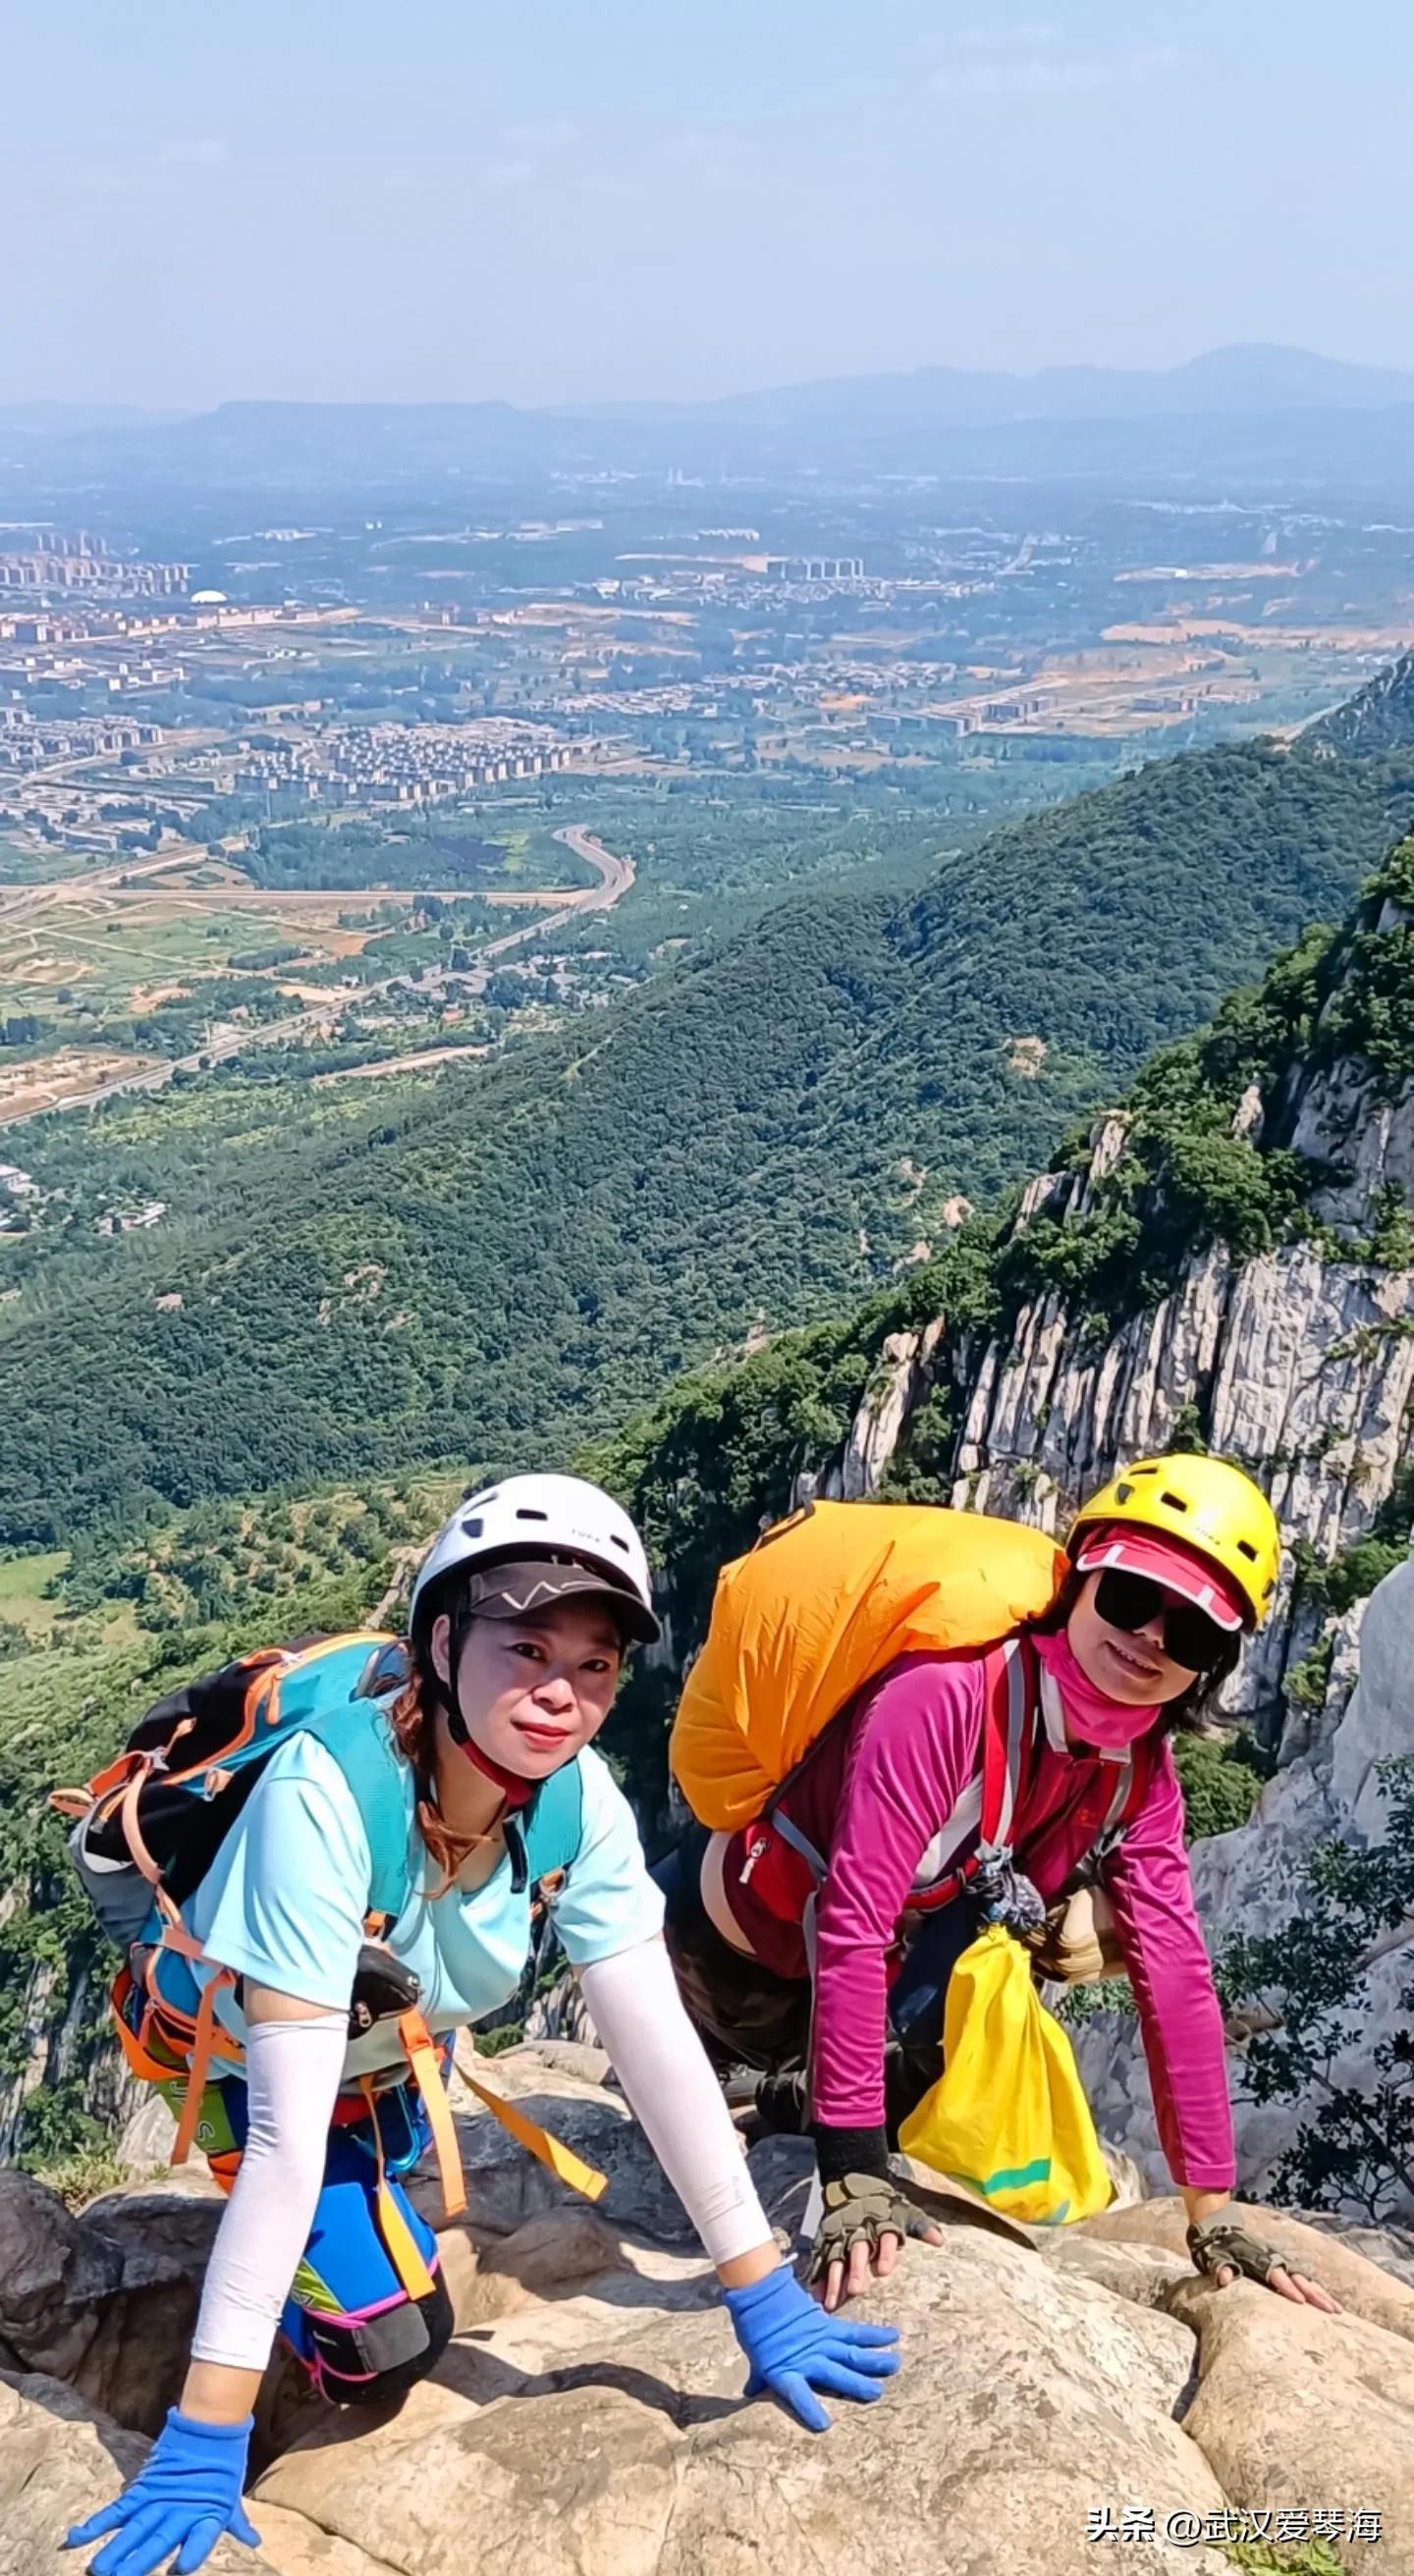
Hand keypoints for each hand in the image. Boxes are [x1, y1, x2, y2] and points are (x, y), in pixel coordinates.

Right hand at [65, 2409, 260, 2575]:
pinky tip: (79, 2535)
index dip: (192, 2553)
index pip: (200, 2539)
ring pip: (134, 2529)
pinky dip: (98, 2522)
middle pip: (158, 2541)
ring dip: (115, 2550)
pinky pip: (118, 2508)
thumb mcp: (231, 2496)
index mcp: (207, 2514)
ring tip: (99, 2569)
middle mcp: (180, 2510)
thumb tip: (256, 2542)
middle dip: (138, 2564)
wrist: (211, 2423)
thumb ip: (238, 2523)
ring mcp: (159, 2498)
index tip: (181, 2568)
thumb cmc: (224, 2463)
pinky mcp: (143, 2486)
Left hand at [724, 2261, 899, 2432]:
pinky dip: (873, 2334)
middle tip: (878, 2393)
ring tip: (894, 2365)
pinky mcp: (828, 2324)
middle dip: (857, 2385)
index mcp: (786, 2372)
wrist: (759, 2292)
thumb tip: (749, 2394)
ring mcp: (820, 2341)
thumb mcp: (755, 2358)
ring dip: (874, 2360)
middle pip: (836, 2375)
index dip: (809, 2410)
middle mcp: (808, 2358)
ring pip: (851, 2353)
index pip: (798, 2395)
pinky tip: (892, 2335)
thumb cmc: (755, 2329)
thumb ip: (759, 2378)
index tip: (824, 2426)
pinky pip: (854, 2332)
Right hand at [809, 2171, 942, 2312]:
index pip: (884, 2237)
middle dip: (856, 2270)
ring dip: (834, 2279)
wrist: (854, 2181)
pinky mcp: (826, 2238)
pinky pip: (820, 2257)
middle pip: (857, 2250)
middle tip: (856, 2291)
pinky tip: (816, 2293)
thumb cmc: (885, 2205)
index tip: (885, 2271)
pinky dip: (818, 2275)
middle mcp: (858, 2228)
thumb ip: (921, 2226)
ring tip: (832, 2302)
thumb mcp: (905, 2211)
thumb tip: (940, 2241)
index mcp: (880, 2221)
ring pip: (836, 2257)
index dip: (885, 2253)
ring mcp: (840, 2234)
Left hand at [1187, 2217, 1339, 2313]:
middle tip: (1332, 2310)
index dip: (1287, 2287)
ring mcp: (1279, 2263)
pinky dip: (1316, 2291)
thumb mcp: (1212, 2257)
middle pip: (1298, 2278)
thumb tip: (1222, 2278)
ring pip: (1304, 2279)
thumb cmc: (1216, 2247)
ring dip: (1320, 2294)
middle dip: (1315, 2294)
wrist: (1220, 2228)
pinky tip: (1328, 2304)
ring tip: (1337, 2310)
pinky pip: (1302, 2280)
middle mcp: (1273, 2260)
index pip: (1275, 2274)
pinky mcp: (1281, 2268)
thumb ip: (1219, 2267)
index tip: (1300, 2301)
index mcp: (1257, 2259)